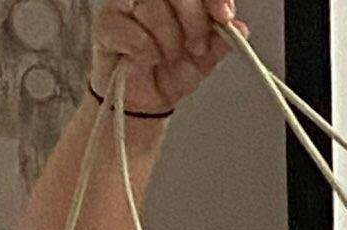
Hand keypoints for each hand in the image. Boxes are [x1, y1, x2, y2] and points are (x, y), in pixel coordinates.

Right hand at [90, 0, 248, 116]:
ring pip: (152, 6)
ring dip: (169, 40)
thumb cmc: (169, 72)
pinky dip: (147, 51)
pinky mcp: (106, 23)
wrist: (144, 103)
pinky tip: (149, 60)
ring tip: (170, 58)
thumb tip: (240, 28)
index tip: (223, 14)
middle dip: (193, 18)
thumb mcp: (204, 59)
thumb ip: (221, 40)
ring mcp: (124, 4)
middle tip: (197, 46)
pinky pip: (133, 30)